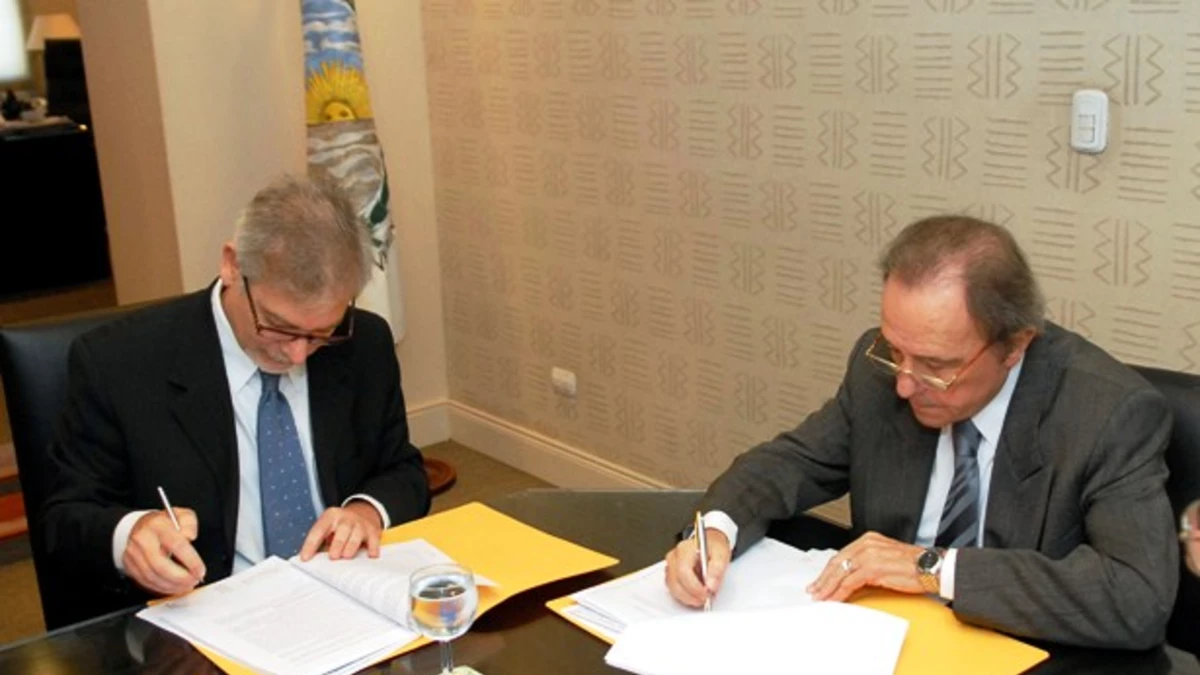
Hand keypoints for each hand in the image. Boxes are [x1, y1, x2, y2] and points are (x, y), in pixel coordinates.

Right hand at [123, 508, 204, 595]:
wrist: (139, 526)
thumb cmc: (162, 523)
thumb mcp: (181, 515)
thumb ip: (189, 523)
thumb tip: (190, 536)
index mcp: (157, 525)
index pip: (176, 544)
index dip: (190, 561)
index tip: (200, 570)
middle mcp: (143, 540)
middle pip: (160, 565)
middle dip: (180, 578)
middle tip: (194, 580)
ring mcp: (133, 554)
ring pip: (152, 577)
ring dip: (172, 585)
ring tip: (186, 585)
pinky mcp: (129, 566)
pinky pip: (146, 582)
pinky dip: (162, 588)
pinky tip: (173, 587)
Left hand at [298, 501, 382, 561]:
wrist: (363, 512)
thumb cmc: (340, 526)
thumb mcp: (328, 527)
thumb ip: (320, 542)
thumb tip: (309, 560)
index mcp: (330, 516)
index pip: (318, 530)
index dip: (311, 545)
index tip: (305, 558)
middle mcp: (346, 518)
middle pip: (342, 530)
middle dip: (337, 544)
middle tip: (332, 557)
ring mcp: (360, 524)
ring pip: (356, 534)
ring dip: (351, 546)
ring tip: (346, 556)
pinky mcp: (373, 531)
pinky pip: (373, 540)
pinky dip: (372, 548)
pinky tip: (370, 556)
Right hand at [664, 528, 730, 607]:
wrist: (710, 544)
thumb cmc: (714, 548)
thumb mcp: (721, 555)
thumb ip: (717, 570)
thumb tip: (711, 586)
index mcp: (684, 549)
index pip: (683, 571)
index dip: (694, 586)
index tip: (706, 593)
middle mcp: (674, 557)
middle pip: (675, 582)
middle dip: (691, 595)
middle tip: (705, 598)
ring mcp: (670, 566)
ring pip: (673, 588)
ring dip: (687, 597)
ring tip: (702, 597)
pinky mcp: (670, 575)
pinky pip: (673, 590)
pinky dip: (684, 596)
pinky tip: (695, 595)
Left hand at [807, 531, 925, 601]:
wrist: (931, 567)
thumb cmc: (914, 565)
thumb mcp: (885, 558)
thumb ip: (868, 563)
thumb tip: (852, 577)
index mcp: (868, 540)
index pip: (842, 555)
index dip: (829, 570)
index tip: (821, 580)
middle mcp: (866, 544)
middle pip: (837, 563)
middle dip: (823, 579)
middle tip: (814, 591)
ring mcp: (869, 555)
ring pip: (840, 573)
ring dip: (828, 587)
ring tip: (821, 598)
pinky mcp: (873, 568)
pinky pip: (850, 582)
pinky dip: (840, 592)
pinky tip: (835, 599)